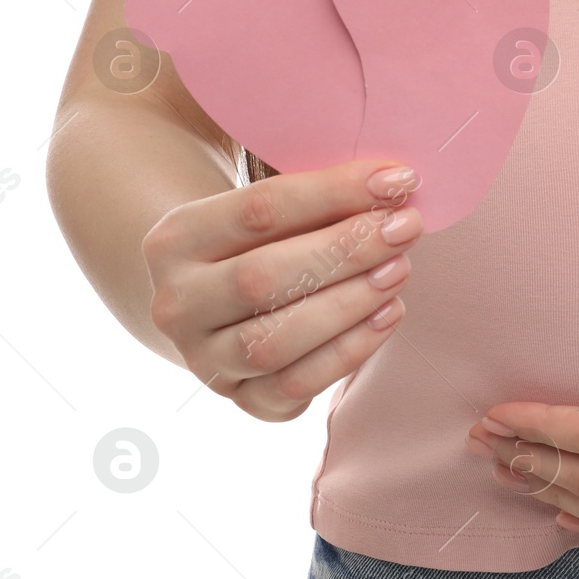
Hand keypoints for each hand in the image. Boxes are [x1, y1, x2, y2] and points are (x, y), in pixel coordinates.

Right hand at [143, 158, 424, 420]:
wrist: (220, 303)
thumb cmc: (261, 240)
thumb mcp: (268, 204)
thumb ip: (316, 192)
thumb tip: (394, 183)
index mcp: (174, 240)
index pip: (257, 211)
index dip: (333, 192)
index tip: (396, 179)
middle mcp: (177, 304)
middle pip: (261, 279)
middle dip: (345, 251)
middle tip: (405, 228)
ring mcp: (203, 359)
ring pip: (274, 341)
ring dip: (349, 304)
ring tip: (399, 270)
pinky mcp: (242, 398)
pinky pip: (294, 386)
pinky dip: (349, 352)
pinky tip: (389, 313)